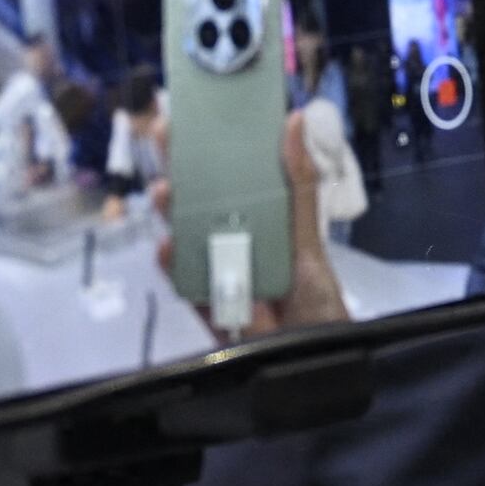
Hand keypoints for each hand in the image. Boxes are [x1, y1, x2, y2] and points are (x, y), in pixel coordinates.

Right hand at [171, 94, 356, 336]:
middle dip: (180, 173)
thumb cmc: (319, 302)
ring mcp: (218, 279)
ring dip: (172, 215)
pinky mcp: (207, 312)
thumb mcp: (309, 239)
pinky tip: (169, 247)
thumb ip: (299, 185)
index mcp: (260, 226)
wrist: (317, 365)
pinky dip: (174, 267)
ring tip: (165, 192)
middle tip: (165, 138)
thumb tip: (295, 122)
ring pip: (186, 242)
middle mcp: (235, 248)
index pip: (230, 183)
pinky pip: (185, 286)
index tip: (187, 120)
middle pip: (200, 207)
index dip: (206, 151)